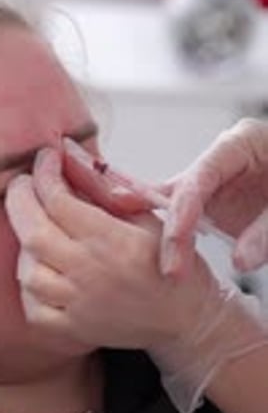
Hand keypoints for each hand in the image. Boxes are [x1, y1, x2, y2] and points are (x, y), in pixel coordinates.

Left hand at [5, 147, 217, 354]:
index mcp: (112, 240)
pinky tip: (40, 268)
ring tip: (35, 226)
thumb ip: (105, 187)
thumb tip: (70, 155)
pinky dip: (29, 287)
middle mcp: (91, 273)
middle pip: (32, 233)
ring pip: (28, 272)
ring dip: (24, 245)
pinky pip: (33, 309)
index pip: (58, 200)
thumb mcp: (149, 216)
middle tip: (22, 184)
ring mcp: (80, 306)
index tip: (46, 158)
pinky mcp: (75, 330)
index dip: (44, 173)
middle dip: (18, 200)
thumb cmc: (172, 264)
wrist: (191, 320)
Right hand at [160, 118, 267, 276]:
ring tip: (170, 270)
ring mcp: (217, 184)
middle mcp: (222, 161)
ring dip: (172, 239)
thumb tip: (240, 260)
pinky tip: (171, 260)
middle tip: (173, 268)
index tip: (178, 238)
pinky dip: (180, 241)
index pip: (201, 175)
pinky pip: (190, 222)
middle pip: (182, 192)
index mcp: (242, 142)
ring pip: (178, 208)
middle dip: (174, 231)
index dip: (185, 208)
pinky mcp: (219, 207)